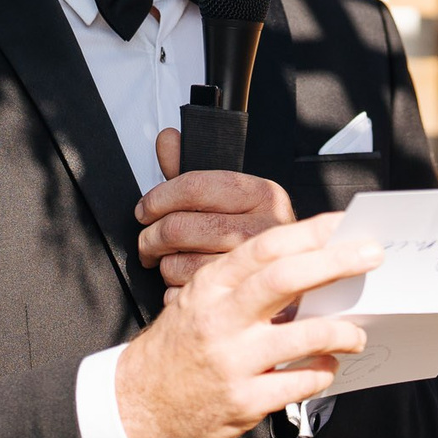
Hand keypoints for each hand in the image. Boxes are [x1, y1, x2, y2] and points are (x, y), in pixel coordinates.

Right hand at [115, 214, 379, 437]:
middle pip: (286, 280)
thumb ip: (245, 284)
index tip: (342, 225)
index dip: (309, 232)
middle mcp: (220, 319)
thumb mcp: (198, 301)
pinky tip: (325, 366)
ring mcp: (233, 362)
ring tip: (356, 334)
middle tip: (370, 257)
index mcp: (210, 287)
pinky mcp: (244, 401)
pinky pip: (300, 383)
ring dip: (342, 331)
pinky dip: (322, 372)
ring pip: (305, 337)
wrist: (136, 403)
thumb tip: (310, 263)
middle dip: (335, 263)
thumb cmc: (179, 347)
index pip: (264, 248)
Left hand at [137, 127, 295, 288]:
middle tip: (147, 240)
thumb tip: (168, 140)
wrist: (292, 272)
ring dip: (164, 265)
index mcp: (262, 194)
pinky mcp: (240, 297)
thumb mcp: (233, 196)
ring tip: (169, 260)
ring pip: (179, 263)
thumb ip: (194, 169)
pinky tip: (186, 280)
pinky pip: (187, 292)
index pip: (194, 187)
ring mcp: (253, 266)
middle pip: (181, 227)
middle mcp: (262, 229)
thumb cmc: (257, 233)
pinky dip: (175, 289)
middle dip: (150, 237)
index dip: (158, 198)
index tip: (145, 209)